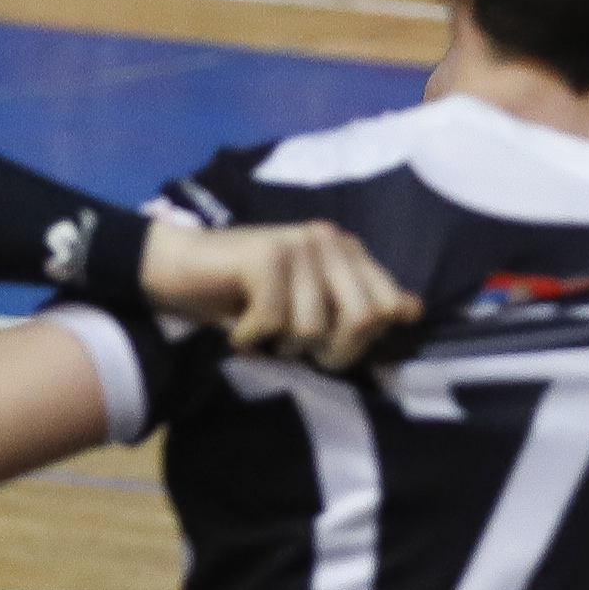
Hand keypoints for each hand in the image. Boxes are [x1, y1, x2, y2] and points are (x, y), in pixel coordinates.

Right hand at [142, 219, 415, 369]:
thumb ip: (358, 305)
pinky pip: (274, 322)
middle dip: (329, 350)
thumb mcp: (308, 305)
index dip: (360, 340)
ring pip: (314, 327)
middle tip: (293, 346)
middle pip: (364, 319)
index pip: (387, 306)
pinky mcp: (265, 255)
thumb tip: (412, 310)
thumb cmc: (243, 295)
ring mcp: (298, 244)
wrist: (176, 269)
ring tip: (260, 327)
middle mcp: (329, 240)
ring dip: (281, 344)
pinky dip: (249, 338)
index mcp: (347, 251)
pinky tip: (237, 327)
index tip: (325, 341)